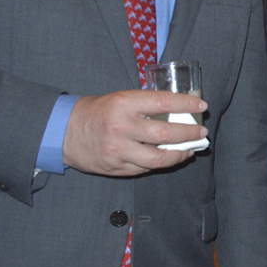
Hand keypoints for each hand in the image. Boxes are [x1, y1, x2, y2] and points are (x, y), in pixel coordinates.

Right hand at [62, 90, 208, 175]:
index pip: (163, 102)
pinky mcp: (116, 167)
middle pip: (166, 133)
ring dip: (181, 154)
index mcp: (124, 104)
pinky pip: (146, 168)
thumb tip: (180, 109)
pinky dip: (163, 163)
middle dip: (189, 133)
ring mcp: (119, 150)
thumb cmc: (98, 112)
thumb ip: (146, 104)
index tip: (201, 106)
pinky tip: (172, 157)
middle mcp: (121, 127)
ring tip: (191, 148)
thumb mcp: (120, 99)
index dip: (186, 104)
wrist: (64, 132)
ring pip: (159, 158)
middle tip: (201, 131)